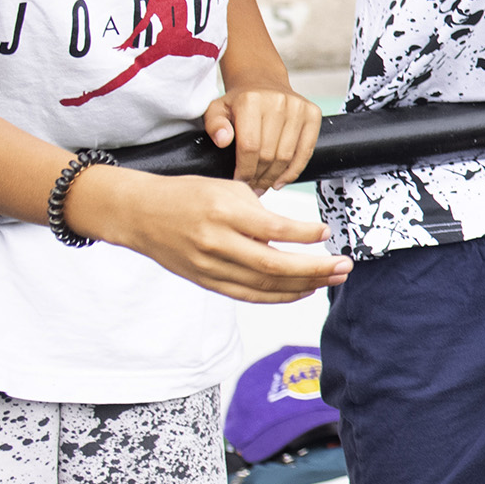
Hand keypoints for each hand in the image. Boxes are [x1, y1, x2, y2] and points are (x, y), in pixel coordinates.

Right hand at [69, 169, 347, 302]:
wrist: (139, 213)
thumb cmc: (189, 195)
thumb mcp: (227, 187)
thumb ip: (261, 212)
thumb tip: (300, 235)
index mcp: (223, 212)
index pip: (272, 229)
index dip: (304, 235)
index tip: (327, 233)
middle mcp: (215, 242)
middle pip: (272, 265)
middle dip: (314, 269)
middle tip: (344, 266)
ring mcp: (208, 266)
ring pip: (263, 285)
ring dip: (303, 285)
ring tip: (333, 278)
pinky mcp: (205, 281)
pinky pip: (247, 295)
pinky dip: (278, 296)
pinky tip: (303, 290)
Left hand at [205, 88, 320, 190]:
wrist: (263, 82)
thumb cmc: (239, 101)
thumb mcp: (217, 109)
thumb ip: (214, 125)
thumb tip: (223, 140)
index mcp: (251, 101)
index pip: (250, 146)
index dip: (244, 169)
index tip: (239, 181)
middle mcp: (278, 102)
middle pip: (269, 154)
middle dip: (259, 176)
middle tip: (252, 186)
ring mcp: (299, 108)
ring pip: (287, 156)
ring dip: (275, 176)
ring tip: (264, 185)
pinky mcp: (313, 114)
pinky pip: (306, 150)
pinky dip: (294, 170)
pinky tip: (281, 180)